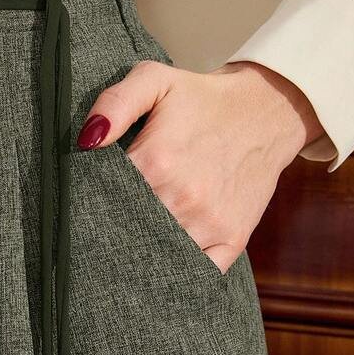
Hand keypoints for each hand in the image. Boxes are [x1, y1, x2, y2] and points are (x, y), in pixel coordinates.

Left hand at [76, 59, 325, 272]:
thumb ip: (114, 103)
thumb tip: (86, 142)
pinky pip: (196, 274)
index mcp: (156, 162)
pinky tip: (165, 261)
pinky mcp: (231, 241)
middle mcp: (181, 199)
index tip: (88, 206)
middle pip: (127, 233)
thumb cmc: (202, 99)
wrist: (268, 111)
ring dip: (143, 254)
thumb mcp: (154, 81)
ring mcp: (207, 224)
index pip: (103, 201)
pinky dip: (178, 273)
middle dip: (114, 232)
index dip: (92, 205)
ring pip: (158, 256)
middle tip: (108, 229)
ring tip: (134, 243)